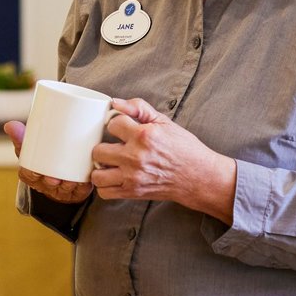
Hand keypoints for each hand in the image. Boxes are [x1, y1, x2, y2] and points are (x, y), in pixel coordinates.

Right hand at [2, 120, 93, 203]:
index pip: (28, 175)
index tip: (36, 171)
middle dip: (51, 181)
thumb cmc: (44, 158)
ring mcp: (62, 188)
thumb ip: (21, 137)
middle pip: (47, 184)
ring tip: (72, 180)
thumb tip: (9, 125)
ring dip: (68, 185)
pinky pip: (80, 190)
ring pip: (64, 188)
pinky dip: (83, 186)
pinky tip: (85, 182)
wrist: (62, 171)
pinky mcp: (78, 190)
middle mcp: (47, 184)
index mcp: (32, 174)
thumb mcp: (30, 147)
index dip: (32, 175)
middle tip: (55, 177)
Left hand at [89, 98, 236, 221]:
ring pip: (96, 174)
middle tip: (115, 147)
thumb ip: (139, 108)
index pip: (112, 124)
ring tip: (110, 163)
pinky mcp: (133, 192)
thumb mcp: (164, 122)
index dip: (117, 125)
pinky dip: (105, 186)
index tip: (123, 129)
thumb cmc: (184, 149)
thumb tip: (115, 103)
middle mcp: (136, 157)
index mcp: (144, 136)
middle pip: (98, 150)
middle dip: (105, 146)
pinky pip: (104, 192)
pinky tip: (114, 177)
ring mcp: (133, 177)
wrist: (198, 177)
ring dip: (101, 168)